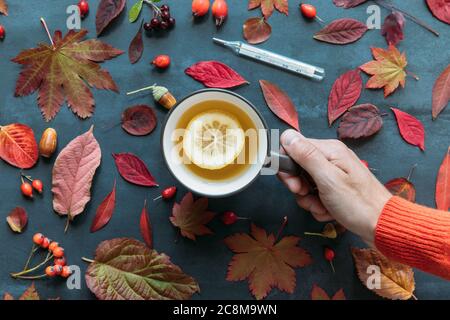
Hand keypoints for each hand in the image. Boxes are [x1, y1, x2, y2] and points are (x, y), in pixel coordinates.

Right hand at [278, 129, 391, 245]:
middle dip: (298, 186)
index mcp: (329, 150)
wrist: (382, 226)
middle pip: (297, 167)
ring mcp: (333, 174)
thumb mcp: (328, 179)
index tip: (294, 184)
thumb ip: (306, 156)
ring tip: (323, 207)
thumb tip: (286, 135)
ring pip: (304, 184)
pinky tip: (329, 211)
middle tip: (308, 195)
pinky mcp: (334, 188)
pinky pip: (315, 195)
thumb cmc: (357, 203)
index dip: (287, 166)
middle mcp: (330, 158)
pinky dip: (318, 206)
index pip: (293, 147)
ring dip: (309, 200)